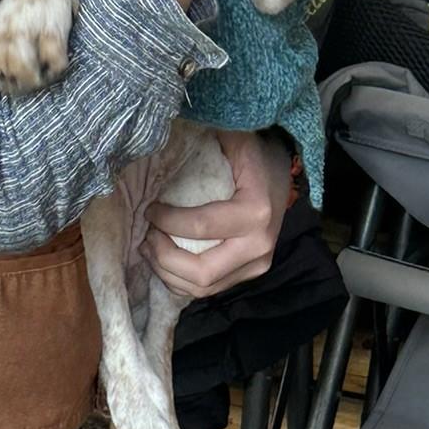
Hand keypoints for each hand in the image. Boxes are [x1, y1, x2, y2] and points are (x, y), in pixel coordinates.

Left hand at [142, 130, 293, 300]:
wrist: (282, 168)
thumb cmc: (255, 152)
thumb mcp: (233, 139)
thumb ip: (201, 142)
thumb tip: (157, 144)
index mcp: (255, 212)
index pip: (200, 227)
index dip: (166, 222)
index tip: (149, 209)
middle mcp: (259, 246)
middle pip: (201, 272)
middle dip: (164, 257)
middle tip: (146, 236)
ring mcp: (257, 264)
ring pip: (203, 288)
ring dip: (168, 273)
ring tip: (150, 248)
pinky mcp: (250, 273)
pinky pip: (209, 290)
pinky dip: (181, 280)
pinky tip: (166, 260)